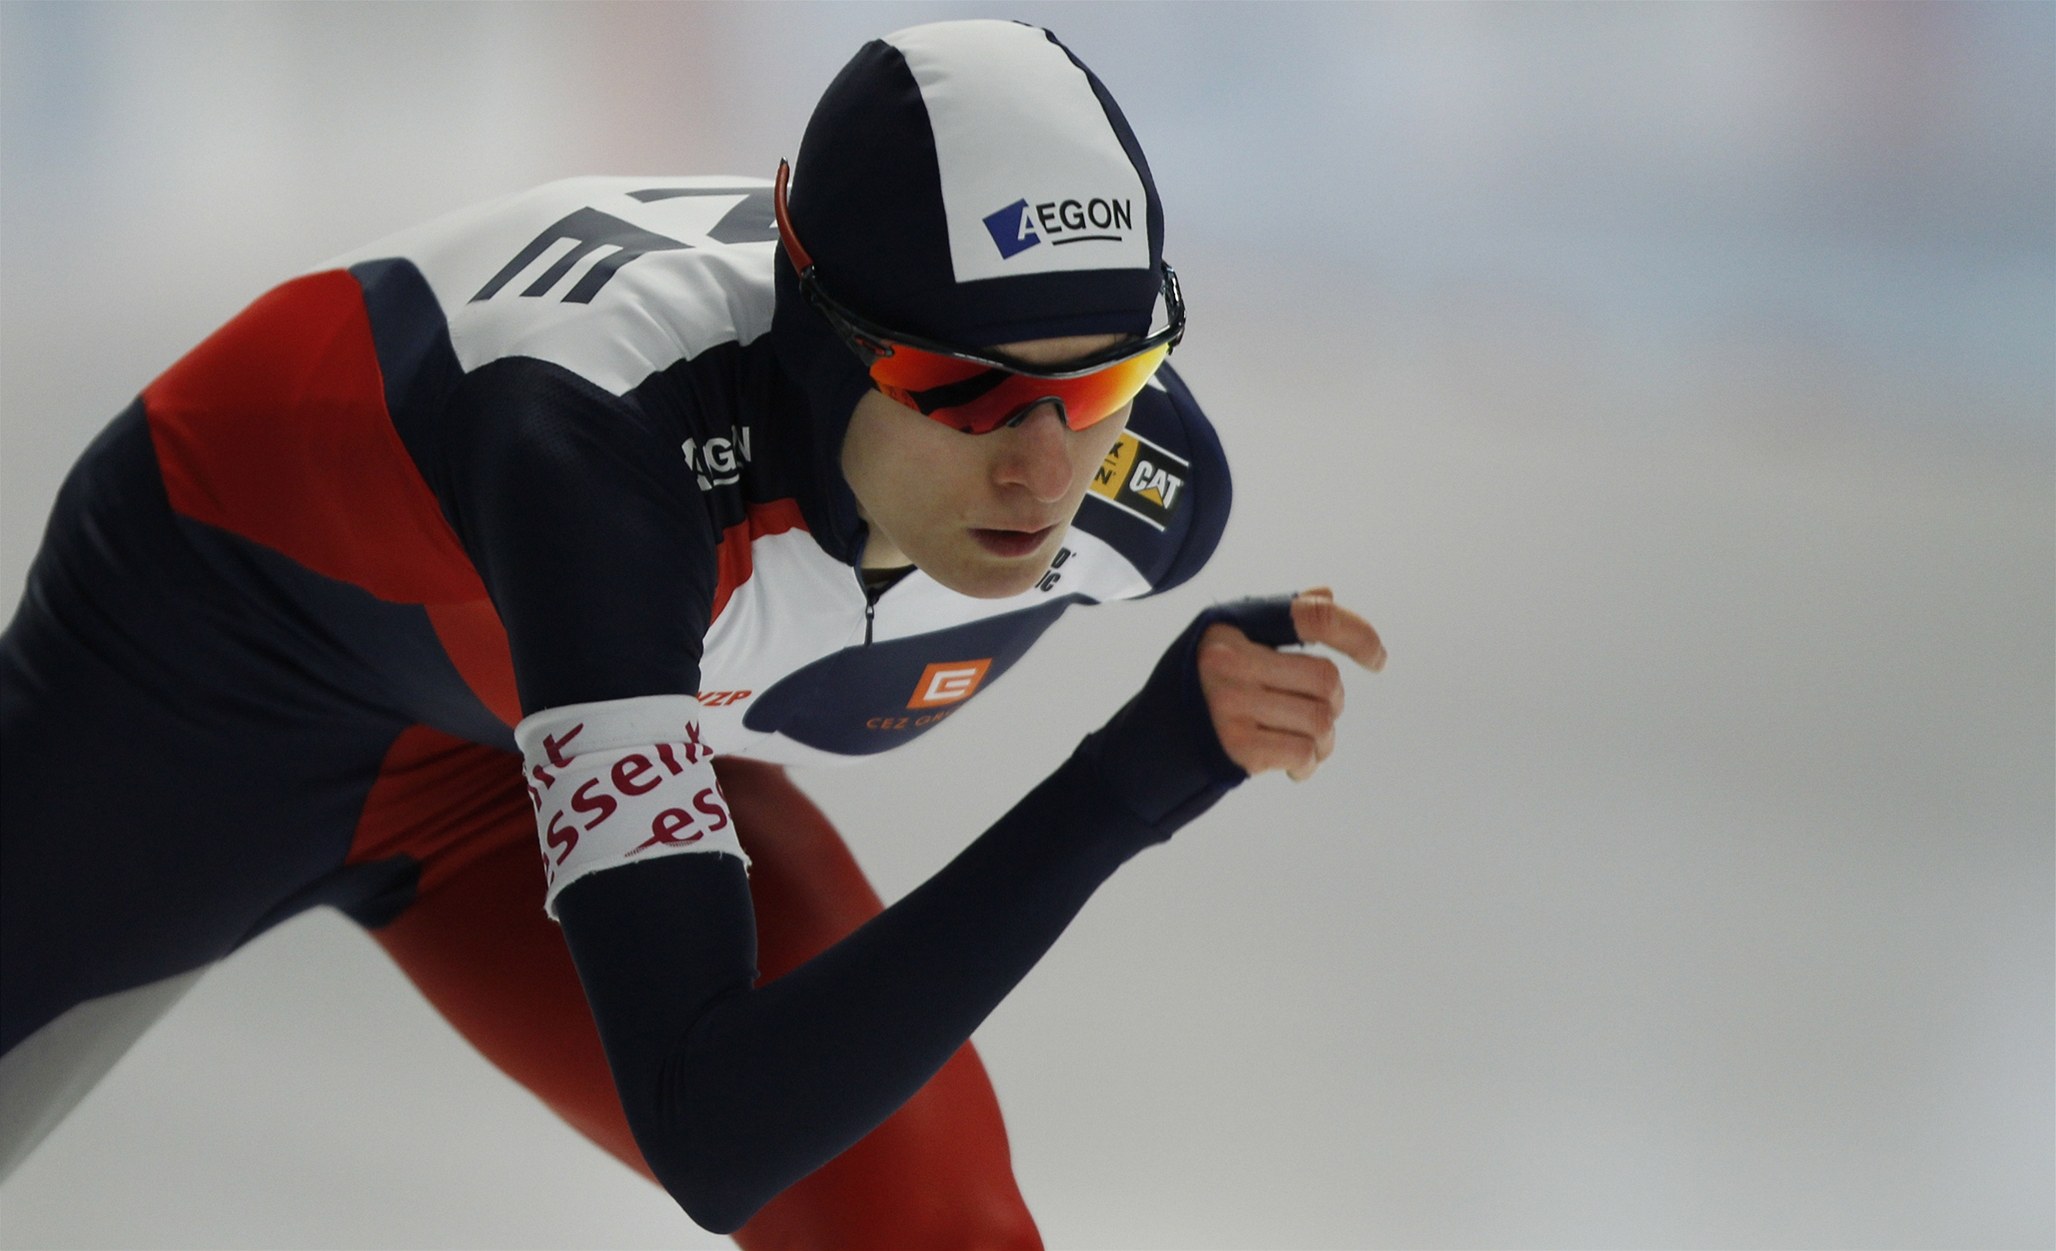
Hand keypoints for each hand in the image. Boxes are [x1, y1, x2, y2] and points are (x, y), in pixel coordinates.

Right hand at [1197, 587, 1384, 781]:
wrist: (1139, 756)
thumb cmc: (1190, 697)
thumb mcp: (1220, 647)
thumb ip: (1271, 624)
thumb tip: (1328, 596)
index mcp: (1228, 626)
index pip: (1310, 617)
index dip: (1356, 633)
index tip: (1377, 659)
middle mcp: (1227, 660)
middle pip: (1325, 677)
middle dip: (1332, 702)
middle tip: (1314, 718)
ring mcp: (1230, 704)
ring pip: (1321, 718)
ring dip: (1324, 739)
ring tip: (1305, 746)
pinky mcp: (1235, 747)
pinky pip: (1304, 752)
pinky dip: (1309, 763)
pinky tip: (1294, 768)